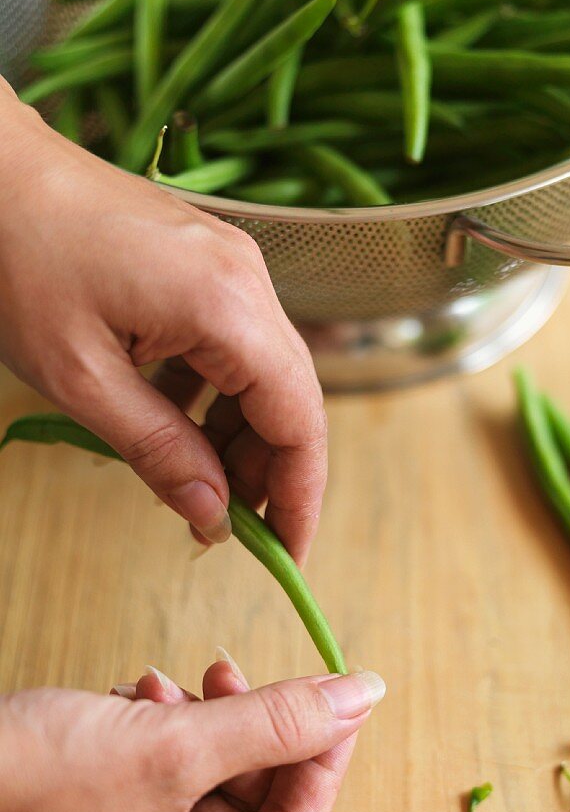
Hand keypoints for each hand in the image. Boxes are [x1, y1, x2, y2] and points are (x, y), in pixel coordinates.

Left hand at [0, 84, 324, 563]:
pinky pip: (237, 348)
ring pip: (267, 378)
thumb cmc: (15, 258)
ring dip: (241, 439)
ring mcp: (233, 268)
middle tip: (228, 529)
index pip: (299, 421)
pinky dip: (219, 399)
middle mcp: (248, 283)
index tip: (289, 553)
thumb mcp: (80, 377)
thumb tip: (212, 515)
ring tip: (198, 485)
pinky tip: (180, 425)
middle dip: (268, 475)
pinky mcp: (210, 267)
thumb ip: (158, 450)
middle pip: (292, 401)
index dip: (300, 496)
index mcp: (227, 307)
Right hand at [0, 656, 385, 811]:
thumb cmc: (33, 779)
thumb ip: (277, 722)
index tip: (339, 701)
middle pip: (250, 798)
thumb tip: (362, 698)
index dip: (321, 760)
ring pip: (208, 774)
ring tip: (175, 685)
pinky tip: (140, 696)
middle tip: (240, 675)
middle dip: (249, 728)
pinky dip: (165, 725)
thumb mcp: (176, 745)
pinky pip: (166, 767)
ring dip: (204, 719)